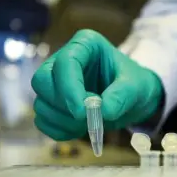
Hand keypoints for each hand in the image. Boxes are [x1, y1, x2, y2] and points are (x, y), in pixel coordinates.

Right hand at [31, 29, 163, 140]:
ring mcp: (56, 83)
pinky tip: (78, 131)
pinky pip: (43, 120)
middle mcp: (64, 61)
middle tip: (86, 118)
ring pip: (41, 103)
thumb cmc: (136, 84)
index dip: (69, 88)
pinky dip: (59, 131)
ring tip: (90, 124)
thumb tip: (102, 111)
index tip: (82, 112)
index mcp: (85, 45)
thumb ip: (121, 96)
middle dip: (62, 104)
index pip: (64, 63)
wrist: (134, 99)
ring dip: (63, 120)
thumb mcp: (136, 86)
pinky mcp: (54, 104)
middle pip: (42, 81)